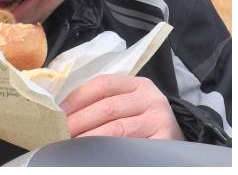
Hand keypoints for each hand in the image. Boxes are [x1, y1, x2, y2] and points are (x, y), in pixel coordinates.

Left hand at [61, 75, 184, 140]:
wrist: (178, 135)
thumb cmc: (144, 117)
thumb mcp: (128, 100)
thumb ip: (103, 99)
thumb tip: (65, 111)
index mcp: (138, 84)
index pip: (102, 84)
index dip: (78, 97)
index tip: (60, 111)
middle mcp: (151, 99)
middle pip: (108, 107)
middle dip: (80, 120)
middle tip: (62, 131)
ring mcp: (159, 120)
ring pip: (118, 129)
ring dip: (91, 137)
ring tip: (73, 143)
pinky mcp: (165, 142)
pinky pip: (132, 147)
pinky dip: (112, 150)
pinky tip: (98, 154)